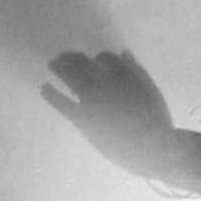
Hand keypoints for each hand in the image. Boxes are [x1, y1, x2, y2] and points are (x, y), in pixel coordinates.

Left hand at [41, 50, 173, 173]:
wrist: (149, 147)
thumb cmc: (156, 121)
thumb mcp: (151, 91)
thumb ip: (137, 71)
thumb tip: (123, 53)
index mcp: (123, 74)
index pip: (105, 57)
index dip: (99, 57)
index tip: (95, 60)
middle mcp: (104, 82)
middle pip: (83, 63)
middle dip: (73, 57)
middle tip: (64, 55)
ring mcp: (91, 100)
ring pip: (71, 77)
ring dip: (60, 68)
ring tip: (52, 63)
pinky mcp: (82, 118)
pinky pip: (62, 103)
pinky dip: (51, 95)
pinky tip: (44, 88)